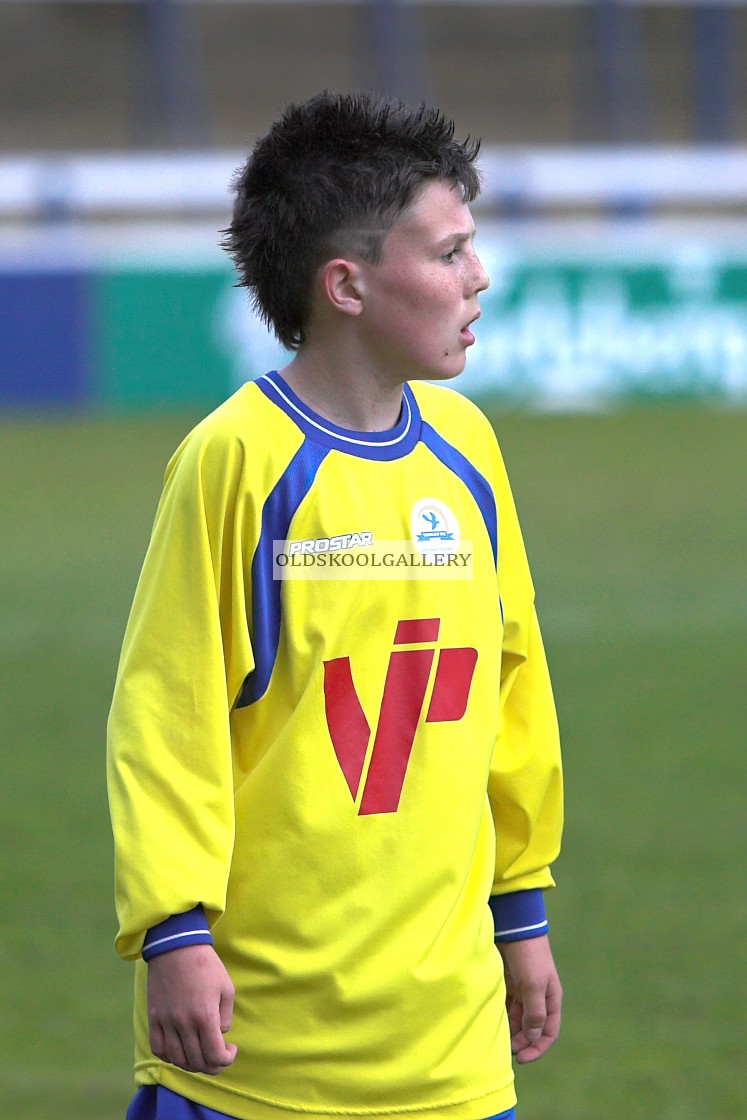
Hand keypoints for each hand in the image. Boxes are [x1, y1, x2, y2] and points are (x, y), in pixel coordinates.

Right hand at [147, 944, 237, 1074]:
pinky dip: (169, 1056)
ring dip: (192, 1063)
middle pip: (197, 1062)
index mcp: (205, 1016)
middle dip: (212, 1065)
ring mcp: (166, 1022)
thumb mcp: (227, 988)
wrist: (176, 946)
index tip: (231, 1049)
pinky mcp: (154, 1017)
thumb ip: (225, 1017)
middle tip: (218, 1056)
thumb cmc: (206, 965)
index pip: (214, 1055)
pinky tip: (180, 1050)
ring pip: (177, 1059)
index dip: (226, 1060)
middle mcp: (184, 1023)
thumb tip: (218, 1035)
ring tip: (200, 1053)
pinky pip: (158, 1048)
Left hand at [497, 935, 561, 1063]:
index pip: (548, 1032)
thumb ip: (534, 1012)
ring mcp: (523, 990)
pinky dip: (502, 1016)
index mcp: (551, 999)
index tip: (521, 1059)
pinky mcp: (509, 983)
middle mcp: (539, 997)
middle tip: (505, 1051)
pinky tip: (492, 1022)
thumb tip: (532, 1038)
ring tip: (497, 1039)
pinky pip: (507, 1006)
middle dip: (521, 1042)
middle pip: (531, 1028)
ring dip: (510, 1030)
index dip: (537, 1048)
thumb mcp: (533, 985)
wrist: (514, 927)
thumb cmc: (528, 955)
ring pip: (518, 1018)